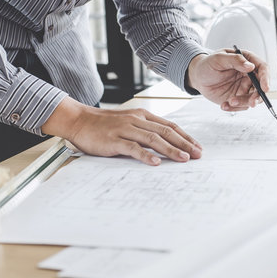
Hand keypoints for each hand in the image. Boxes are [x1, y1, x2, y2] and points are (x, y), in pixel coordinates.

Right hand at [42, 97, 201, 165]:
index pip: (170, 126)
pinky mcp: (114, 140)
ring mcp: (125, 129)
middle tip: (197, 155)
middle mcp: (137, 120)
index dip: (185, 136)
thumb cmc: (105, 124)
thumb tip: (165, 143)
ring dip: (171, 149)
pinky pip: (133, 147)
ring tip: (184, 159)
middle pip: (166, 132)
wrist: (79, 120)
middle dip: (184, 143)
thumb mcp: (129, 122)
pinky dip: (145, 155)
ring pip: (153, 139)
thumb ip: (145, 130)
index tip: (197, 147)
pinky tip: (156, 162)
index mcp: (143, 115)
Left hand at [187, 49, 269, 111]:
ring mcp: (244, 87)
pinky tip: (224, 105)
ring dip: (244, 103)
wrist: (198, 77)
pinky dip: (234, 108)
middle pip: (261, 87)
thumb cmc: (208, 64)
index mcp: (247, 61)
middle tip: (251, 102)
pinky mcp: (238, 98)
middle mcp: (249, 75)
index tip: (265, 88)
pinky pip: (241, 106)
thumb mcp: (219, 59)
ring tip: (230, 102)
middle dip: (257, 96)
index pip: (262, 69)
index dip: (266, 78)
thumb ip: (235, 60)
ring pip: (252, 98)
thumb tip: (250, 66)